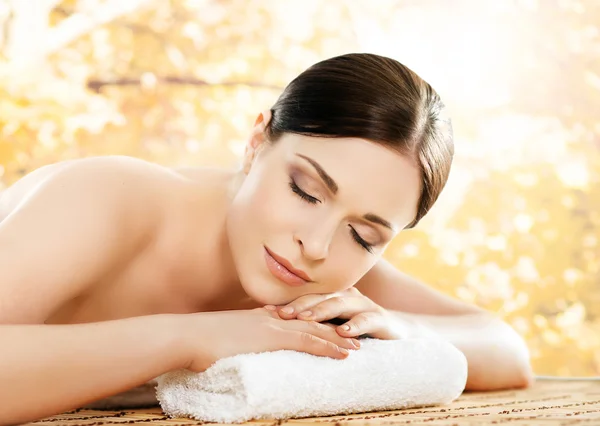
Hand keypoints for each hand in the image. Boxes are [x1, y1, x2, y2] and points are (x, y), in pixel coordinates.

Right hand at [181, 308, 360, 371]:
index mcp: (258, 317)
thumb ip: (234, 341)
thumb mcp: (220, 338)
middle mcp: (269, 318)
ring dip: (339, 337)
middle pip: (310, 320)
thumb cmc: (196, 340)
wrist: (187, 336)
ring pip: (315, 329)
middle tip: (354, 331)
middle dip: (333, 326)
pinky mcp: (272, 338)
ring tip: (359, 343)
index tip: (329, 324)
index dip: (314, 321)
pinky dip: (328, 346)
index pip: (294, 317)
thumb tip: (235, 351)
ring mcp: (272, 326)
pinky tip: (343, 353)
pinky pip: (308, 341)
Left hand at [266, 287, 408, 339]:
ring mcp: (364, 306)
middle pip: (320, 298)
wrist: (398, 332)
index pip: (306, 298)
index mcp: (333, 297)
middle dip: (300, 305)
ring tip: (307, 319)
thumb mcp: (333, 327)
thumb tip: (277, 330)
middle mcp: (347, 296)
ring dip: (323, 311)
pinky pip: (367, 320)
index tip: (266, 311)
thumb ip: (312, 325)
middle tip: (282, 314)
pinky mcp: (381, 318)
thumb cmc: (358, 329)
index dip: (287, 303)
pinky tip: (343, 332)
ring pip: (340, 304)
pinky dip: (355, 325)